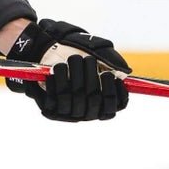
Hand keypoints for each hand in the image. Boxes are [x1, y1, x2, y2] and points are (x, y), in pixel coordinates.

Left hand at [5, 19, 131, 120]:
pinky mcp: (50, 109)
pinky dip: (59, 79)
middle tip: (87, 59)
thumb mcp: (95, 54)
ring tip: (73, 58)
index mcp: (98, 106)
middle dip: (92, 76)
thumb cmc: (75, 57)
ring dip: (76, 74)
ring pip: (76, 97)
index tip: (110, 74)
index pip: (112, 108)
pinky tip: (58, 68)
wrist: (45, 56)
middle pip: (94, 99)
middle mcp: (84, 113)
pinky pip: (57, 97)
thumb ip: (111, 61)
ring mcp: (67, 113)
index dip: (114, 93)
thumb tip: (124, 72)